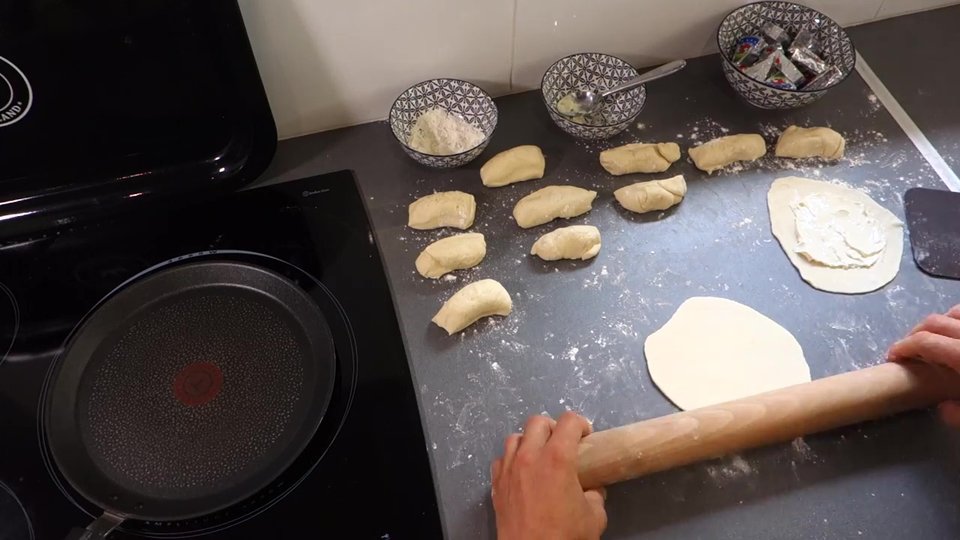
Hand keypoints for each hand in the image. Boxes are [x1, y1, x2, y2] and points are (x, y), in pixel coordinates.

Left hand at [491, 412, 606, 539]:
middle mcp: (530, 456)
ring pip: (515, 437)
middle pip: (537, 421)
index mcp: (557, 458)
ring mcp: (509, 469)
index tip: (586, 437)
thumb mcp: (594, 516)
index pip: (569, 421)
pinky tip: (521, 473)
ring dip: (529, 441)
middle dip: (553, 428)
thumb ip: (595, 494)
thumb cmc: (565, 536)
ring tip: (539, 456)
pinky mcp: (496, 484)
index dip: (581, 424)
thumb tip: (592, 488)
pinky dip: (512, 460)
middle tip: (563, 444)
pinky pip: (501, 459)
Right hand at [887, 304, 959, 427]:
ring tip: (933, 338)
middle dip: (914, 333)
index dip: (902, 347)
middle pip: (933, 322)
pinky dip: (956, 318)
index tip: (892, 357)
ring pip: (953, 311)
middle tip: (908, 351)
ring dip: (938, 322)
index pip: (924, 341)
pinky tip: (956, 334)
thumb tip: (942, 409)